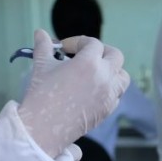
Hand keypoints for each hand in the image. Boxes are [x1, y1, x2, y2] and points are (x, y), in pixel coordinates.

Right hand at [16, 29, 128, 156]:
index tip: (63, 49)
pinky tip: (92, 90)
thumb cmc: (41, 95)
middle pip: (115, 55)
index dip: (77, 42)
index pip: (92, 43)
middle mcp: (104, 77)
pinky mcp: (108, 110)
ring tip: (94, 72)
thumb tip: (40, 32)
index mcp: (89, 63)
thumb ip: (43, 47)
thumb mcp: (41, 66)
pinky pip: (117, 95)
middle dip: (101, 52)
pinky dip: (109, 89)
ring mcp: (109, 95)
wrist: (43, 128)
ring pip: (122, 76)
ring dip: (111, 70)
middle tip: (84, 55)